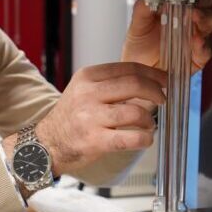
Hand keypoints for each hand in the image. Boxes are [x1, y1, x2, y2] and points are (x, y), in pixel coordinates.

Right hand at [4, 63, 165, 176]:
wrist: (46, 143)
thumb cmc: (71, 117)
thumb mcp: (85, 90)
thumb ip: (112, 84)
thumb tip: (148, 82)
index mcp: (88, 77)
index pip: (128, 68)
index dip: (153, 73)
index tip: (165, 80)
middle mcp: (88, 94)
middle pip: (135, 84)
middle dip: (156, 92)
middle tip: (163, 99)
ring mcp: (91, 117)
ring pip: (136, 112)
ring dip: (150, 119)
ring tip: (149, 124)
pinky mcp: (95, 141)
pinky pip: (131, 138)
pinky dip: (145, 139)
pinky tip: (145, 139)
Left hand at [120, 0, 211, 72]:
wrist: (137, 68)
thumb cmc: (140, 46)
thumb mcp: (138, 24)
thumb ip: (143, 9)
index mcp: (178, 12)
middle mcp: (190, 24)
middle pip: (206, 8)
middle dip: (203, 4)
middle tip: (191, 6)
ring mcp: (195, 40)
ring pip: (210, 25)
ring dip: (204, 20)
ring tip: (194, 18)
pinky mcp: (197, 58)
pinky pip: (206, 51)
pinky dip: (202, 45)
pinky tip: (195, 40)